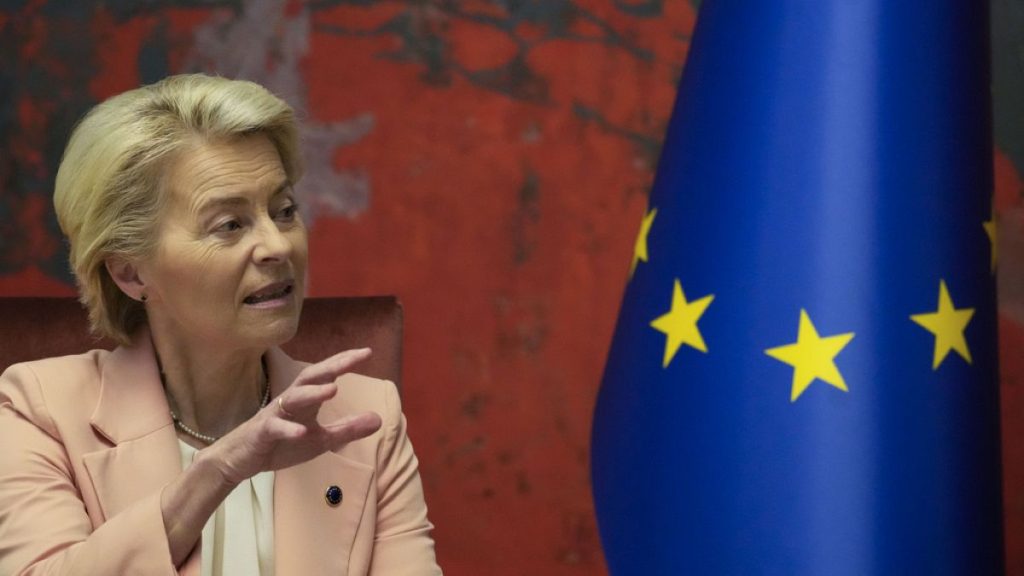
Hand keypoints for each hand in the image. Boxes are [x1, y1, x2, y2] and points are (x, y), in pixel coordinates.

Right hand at [203, 348, 382, 485]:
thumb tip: (379, 419)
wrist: (241, 459)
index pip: (326, 376)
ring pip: (292, 398)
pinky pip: (274, 428)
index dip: (344, 362)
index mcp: (306, 400)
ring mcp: (274, 416)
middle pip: (310, 377)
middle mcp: (290, 402)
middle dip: (332, 366)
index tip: (367, 352)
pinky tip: (303, 431)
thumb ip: (348, 429)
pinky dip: (288, 429)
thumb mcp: (321, 440)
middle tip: (354, 359)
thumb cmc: (281, 443)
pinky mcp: (261, 433)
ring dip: (312, 393)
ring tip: (333, 389)